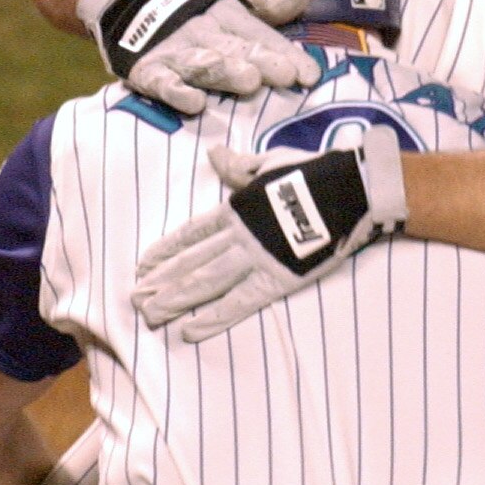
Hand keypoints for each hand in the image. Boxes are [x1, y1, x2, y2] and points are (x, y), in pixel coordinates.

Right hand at [83, 0, 317, 114]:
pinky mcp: (147, 71)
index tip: (310, 75)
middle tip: (282, 74)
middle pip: (235, 49)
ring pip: (202, 63)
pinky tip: (194, 103)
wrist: (127, 4)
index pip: (260, 35)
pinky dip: (176, 92)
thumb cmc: (194, 13)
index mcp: (227, 16)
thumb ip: (269, 9)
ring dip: (224, 71)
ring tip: (247, 81)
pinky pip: (161, 82)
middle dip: (259, 61)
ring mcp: (175, 52)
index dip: (285, 54)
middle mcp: (204, 33)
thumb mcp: (232, 5)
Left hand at [134, 132, 408, 340]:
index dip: (165, 251)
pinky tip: (190, 329)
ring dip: (175, 299)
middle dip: (161, 282)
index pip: (191, 234)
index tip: (142, 266)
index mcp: (235, 208)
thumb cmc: (313, 173)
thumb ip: (238, 166)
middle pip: (190, 262)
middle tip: (135, 299)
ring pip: (205, 282)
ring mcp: (256, 258)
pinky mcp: (277, 278)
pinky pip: (239, 302)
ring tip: (150, 314)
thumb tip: (215, 154)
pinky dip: (213, 317)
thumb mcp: (269, 163)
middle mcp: (238, 235)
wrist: (349, 189)